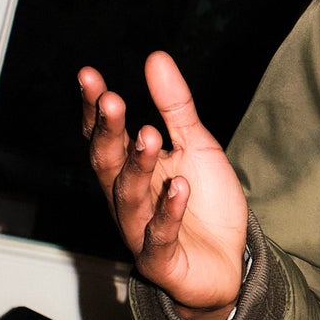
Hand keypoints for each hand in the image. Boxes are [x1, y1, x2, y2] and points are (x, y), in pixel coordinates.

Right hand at [80, 52, 247, 319]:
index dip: (95, 109)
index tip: (90, 76)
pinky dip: (168, 212)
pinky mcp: (161, 259)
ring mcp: (141, 230)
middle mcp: (128, 198)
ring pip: (130, 197)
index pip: (105, 135)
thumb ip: (176, 107)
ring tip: (149, 135)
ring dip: (138, 166)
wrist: (229, 262)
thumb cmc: (205, 204)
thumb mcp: (196, 146)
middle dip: (108, 132)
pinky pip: (159, 235)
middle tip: (113, 101)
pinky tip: (178, 188)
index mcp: (131, 169)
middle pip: (108, 163)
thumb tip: (156, 58)